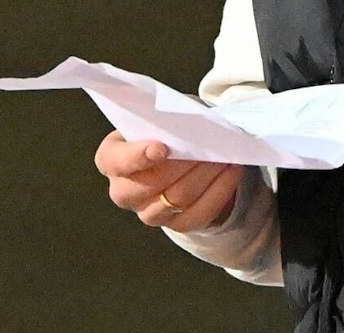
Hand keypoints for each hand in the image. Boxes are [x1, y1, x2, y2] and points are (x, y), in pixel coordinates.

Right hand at [95, 130, 241, 230]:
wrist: (185, 156)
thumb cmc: (169, 131)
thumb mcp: (163, 117)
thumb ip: (168, 120)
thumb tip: (192, 124)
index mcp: (111, 159)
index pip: (114, 161)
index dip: (136, 156)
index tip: (162, 148)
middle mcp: (123, 191)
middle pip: (150, 183)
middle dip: (182, 163)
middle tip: (207, 145)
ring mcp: (148, 212)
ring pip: (179, 198)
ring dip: (205, 174)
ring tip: (225, 154)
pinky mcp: (175, 225)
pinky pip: (198, 214)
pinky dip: (219, 191)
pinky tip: (232, 170)